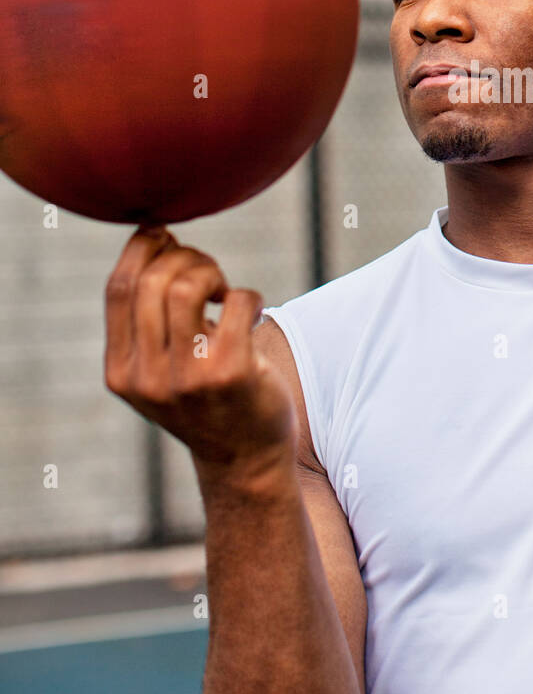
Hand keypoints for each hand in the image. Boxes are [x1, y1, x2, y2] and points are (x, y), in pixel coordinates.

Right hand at [104, 227, 295, 483]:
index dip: (142, 248)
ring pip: (187, 287)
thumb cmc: (205, 399)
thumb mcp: (158, 369)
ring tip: (225, 290)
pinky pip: (238, 301)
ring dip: (212, 272)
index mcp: (121, 372)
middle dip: (185, 258)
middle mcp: (147, 378)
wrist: (245, 459)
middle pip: (153, 281)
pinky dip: (249, 295)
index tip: (165, 235)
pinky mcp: (231, 373)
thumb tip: (154, 234)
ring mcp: (188, 378)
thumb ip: (147, 319)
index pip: (119, 288)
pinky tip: (252, 310)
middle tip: (209, 273)